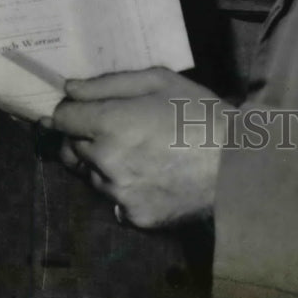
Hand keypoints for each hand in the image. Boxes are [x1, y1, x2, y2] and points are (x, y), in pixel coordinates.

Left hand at [50, 68, 224, 228]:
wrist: (236, 163)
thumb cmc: (198, 111)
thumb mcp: (159, 81)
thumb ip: (108, 84)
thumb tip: (69, 89)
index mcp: (110, 124)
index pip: (61, 120)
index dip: (71, 111)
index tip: (84, 109)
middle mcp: (106, 162)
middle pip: (72, 148)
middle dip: (88, 136)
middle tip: (120, 127)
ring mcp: (118, 194)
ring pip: (92, 175)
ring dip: (104, 163)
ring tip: (141, 151)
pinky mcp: (133, 216)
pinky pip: (115, 199)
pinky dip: (126, 186)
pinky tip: (153, 173)